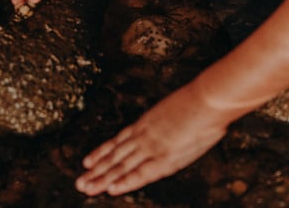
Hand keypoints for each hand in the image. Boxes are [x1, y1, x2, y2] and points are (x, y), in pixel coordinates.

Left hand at [76, 81, 227, 195]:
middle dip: (97, 170)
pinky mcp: (163, 156)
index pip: (120, 140)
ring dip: (103, 178)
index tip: (89, 160)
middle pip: (116, 155)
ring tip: (86, 187)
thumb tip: (176, 124)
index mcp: (149, 121)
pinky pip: (141, 172)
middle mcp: (145, 134)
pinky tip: (111, 188)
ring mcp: (152, 145)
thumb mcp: (181, 108)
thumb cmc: (202, 102)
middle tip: (80, 181)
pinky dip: (125, 181)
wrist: (208, 99)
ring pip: (122, 165)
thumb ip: (172, 119)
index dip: (103, 151)